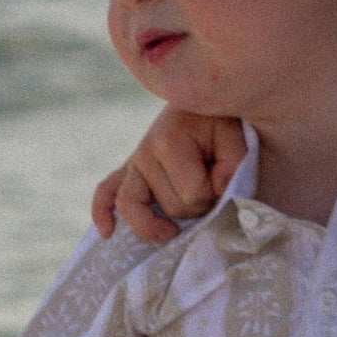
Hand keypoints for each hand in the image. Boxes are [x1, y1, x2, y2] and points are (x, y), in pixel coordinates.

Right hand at [91, 111, 247, 240]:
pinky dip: (102, 213)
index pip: (191, 193)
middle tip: (211, 189)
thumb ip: (233, 162)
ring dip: (157, 223)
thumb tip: (218, 187)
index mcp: (168, 141)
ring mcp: (133, 163)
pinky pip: (105, 193)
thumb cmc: (221, 124)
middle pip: (169, 207)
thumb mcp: (235, 135)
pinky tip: (108, 232)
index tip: (225, 181)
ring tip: (173, 231)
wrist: (203, 104)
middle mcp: (143, 152)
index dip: (213, 195)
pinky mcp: (127, 172)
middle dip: (196, 206)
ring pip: (133, 208)